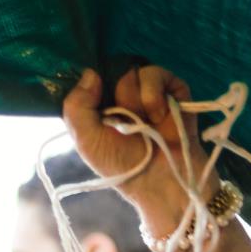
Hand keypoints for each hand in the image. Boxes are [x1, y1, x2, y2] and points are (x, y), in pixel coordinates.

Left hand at [61, 63, 205, 234]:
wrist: (160, 180)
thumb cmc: (122, 166)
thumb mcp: (87, 140)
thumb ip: (76, 106)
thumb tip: (90, 72)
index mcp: (102, 106)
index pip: (93, 77)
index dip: (92, 83)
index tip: (96, 101)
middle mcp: (125, 96)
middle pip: (115, 72)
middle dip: (118, 98)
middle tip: (124, 123)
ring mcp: (151, 92)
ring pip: (135, 71)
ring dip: (136, 99)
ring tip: (146, 124)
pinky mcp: (174, 92)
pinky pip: (158, 74)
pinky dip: (154, 95)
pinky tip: (159, 117)